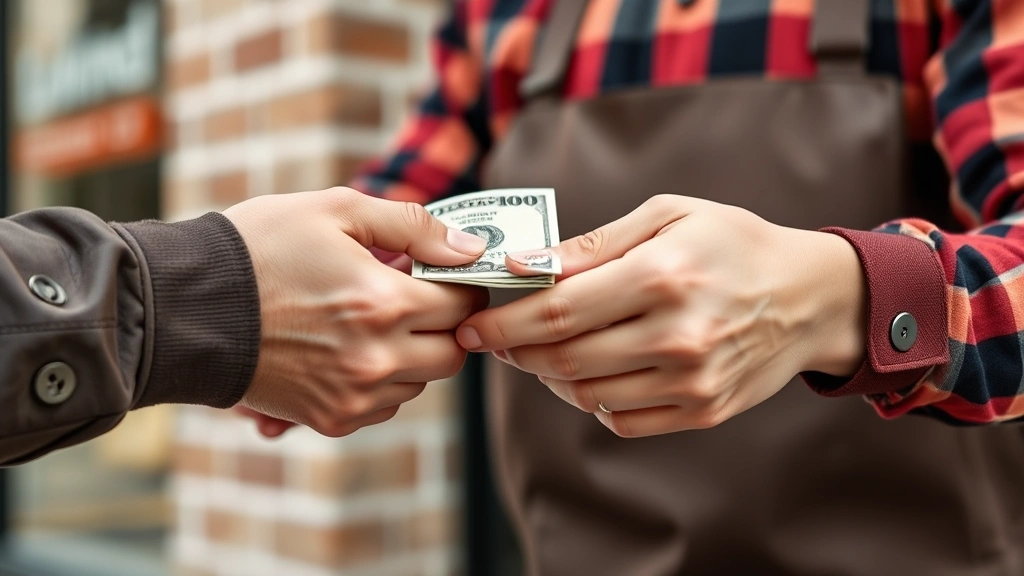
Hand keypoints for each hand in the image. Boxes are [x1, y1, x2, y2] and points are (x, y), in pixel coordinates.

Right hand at [224, 187, 488, 437]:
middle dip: (444, 324)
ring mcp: (353, 395)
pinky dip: (382, 382)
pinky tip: (352, 350)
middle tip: (417, 300)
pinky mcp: (330, 419)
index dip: (461, 285)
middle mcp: (376, 357)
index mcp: (383, 302)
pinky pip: (385, 407)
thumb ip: (413, 227)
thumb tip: (471, 248)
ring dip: (413, 354)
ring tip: (375, 321)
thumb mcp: (336, 210)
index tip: (444, 276)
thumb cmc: (259, 248)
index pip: (462, 304)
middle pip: (452, 354)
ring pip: (420, 383)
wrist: (185, 306)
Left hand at [456, 195, 866, 436]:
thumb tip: (525, 267)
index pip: (558, 312)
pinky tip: (592, 373)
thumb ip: (593, 245)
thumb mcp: (667, 216)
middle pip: (564, 358)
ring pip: (586, 395)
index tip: (472, 327)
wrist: (811, 296)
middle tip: (497, 339)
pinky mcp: (703, 411)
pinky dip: (592, 401)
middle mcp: (676, 334)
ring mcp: (691, 380)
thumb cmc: (732, 243)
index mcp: (661, 276)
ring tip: (543, 352)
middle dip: (516, 351)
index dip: (505, 324)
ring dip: (549, 377)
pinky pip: (622, 420)